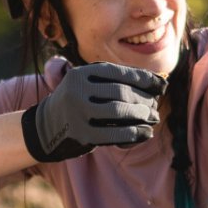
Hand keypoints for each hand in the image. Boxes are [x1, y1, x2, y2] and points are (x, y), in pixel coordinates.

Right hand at [21, 61, 164, 161]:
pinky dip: (133, 133)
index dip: (144, 79)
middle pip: (121, 91)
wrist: (45, 128)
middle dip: (143, 99)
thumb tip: (156, 82)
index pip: (119, 73)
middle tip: (155, 107)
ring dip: (141, 115)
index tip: (162, 85)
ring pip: (119, 110)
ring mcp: (77, 112)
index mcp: (81, 74)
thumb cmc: (76, 104)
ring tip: (152, 118)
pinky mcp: (81, 134)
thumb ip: (113, 81)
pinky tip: (145, 133)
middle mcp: (77, 90)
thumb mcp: (87, 85)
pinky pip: (114, 133)